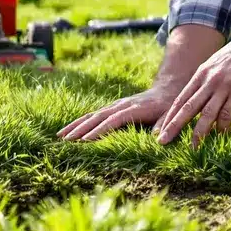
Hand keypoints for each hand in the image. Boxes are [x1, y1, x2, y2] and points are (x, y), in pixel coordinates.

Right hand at [57, 85, 180, 141]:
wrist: (166, 90)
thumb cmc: (169, 107)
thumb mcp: (171, 115)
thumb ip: (165, 126)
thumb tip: (159, 139)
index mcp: (134, 109)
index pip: (113, 121)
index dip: (99, 130)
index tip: (85, 140)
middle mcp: (121, 106)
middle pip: (97, 117)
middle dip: (80, 129)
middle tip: (64, 140)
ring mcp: (115, 106)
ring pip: (92, 115)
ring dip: (76, 125)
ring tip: (60, 136)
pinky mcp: (112, 108)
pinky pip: (93, 116)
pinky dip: (80, 123)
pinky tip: (70, 131)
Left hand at [155, 19, 230, 147]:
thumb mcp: (219, 62)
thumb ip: (207, 80)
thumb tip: (197, 100)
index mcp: (205, 73)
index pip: (183, 99)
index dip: (170, 118)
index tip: (160, 133)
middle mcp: (217, 81)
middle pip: (195, 110)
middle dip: (178, 128)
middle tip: (166, 143)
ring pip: (220, 117)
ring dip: (214, 135)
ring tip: (208, 149)